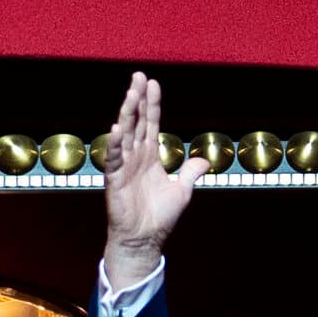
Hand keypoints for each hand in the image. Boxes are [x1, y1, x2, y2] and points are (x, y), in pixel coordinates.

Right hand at [101, 72, 210, 289]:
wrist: (145, 239)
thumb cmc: (159, 216)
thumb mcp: (182, 190)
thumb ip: (191, 173)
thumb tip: (203, 161)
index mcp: (150, 157)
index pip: (150, 124)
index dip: (152, 104)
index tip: (153, 83)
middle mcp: (135, 157)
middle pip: (135, 122)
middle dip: (137, 100)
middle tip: (138, 77)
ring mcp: (124, 167)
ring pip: (124, 135)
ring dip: (126, 114)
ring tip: (130, 95)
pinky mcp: (115, 180)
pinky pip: (114, 159)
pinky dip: (114, 145)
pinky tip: (116, 129)